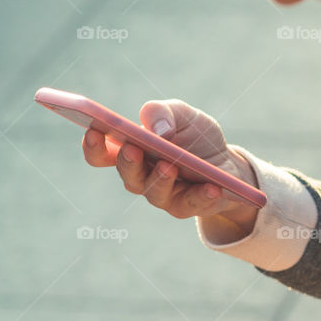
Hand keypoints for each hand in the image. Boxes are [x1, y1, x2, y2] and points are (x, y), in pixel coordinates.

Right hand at [82, 98, 259, 237]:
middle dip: (128, 162)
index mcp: (131, 150)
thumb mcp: (183, 115)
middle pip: (127, 175)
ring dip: (161, 180)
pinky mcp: (188, 207)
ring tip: (170, 166)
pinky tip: (212, 186)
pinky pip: (191, 205)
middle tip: (132, 149)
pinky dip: (202, 196)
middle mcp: (141, 177)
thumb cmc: (195, 137)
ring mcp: (163, 195)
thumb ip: (164, 113)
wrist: (227, 164)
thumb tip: (157, 130)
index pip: (102, 154)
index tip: (93, 131)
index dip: (93, 146)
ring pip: (154, 193)